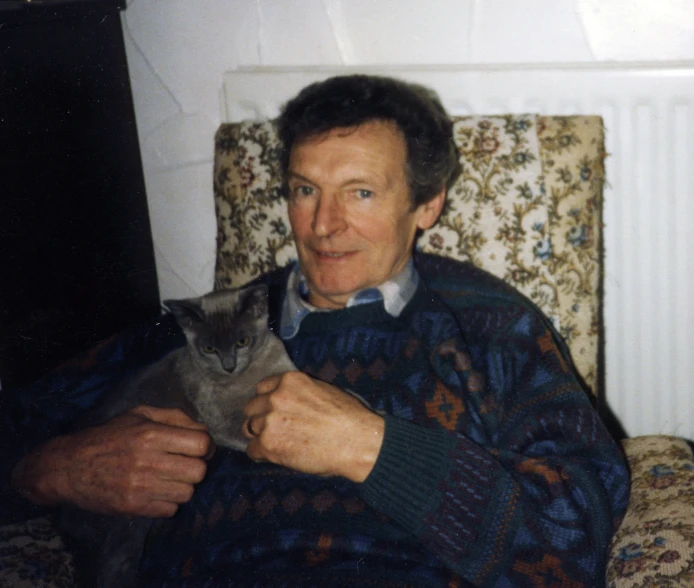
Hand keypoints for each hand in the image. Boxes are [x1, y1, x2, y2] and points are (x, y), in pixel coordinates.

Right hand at [12, 406, 212, 517]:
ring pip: (188, 493)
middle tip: (184, 464)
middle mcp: (149, 461)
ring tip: (168, 478)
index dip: (206, 447)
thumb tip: (204, 431)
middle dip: (196, 467)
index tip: (199, 448)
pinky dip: (168, 502)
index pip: (201, 444)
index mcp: (151, 434)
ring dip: (183, 486)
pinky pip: (171, 510)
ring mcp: (141, 487)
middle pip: (199, 471)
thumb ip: (175, 417)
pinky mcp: (134, 507)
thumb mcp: (140, 414)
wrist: (69, 467)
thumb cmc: (109, 436)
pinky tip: (157, 491)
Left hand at [243, 371, 383, 482]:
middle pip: (252, 407)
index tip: (273, 410)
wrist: (358, 441)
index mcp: (290, 381)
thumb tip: (290, 403)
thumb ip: (299, 393)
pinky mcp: (269, 444)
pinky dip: (261, 454)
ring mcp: (270, 420)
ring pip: (249, 428)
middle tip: (275, 429)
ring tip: (278, 444)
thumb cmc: (349, 417)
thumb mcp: (323, 390)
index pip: (263, 387)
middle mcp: (276, 397)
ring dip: (261, 436)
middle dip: (261, 417)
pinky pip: (252, 450)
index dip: (267, 400)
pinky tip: (276, 455)